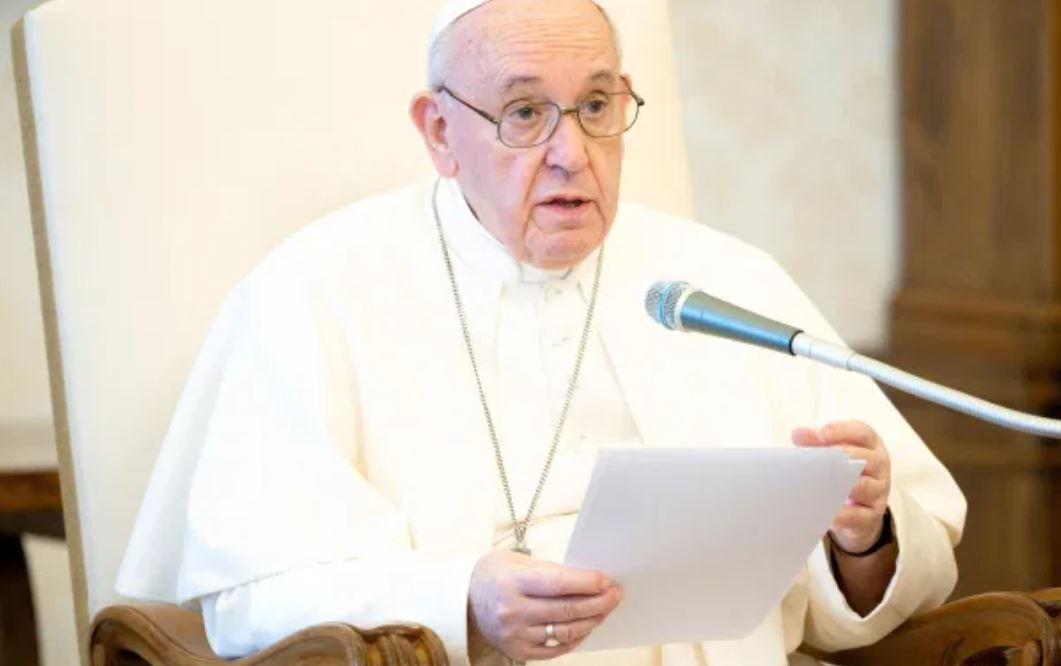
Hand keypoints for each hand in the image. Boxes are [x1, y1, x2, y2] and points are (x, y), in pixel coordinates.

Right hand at [468, 550, 622, 661]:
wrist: (464, 601)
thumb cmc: (495, 575)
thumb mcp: (517, 561)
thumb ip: (549, 571)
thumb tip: (588, 579)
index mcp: (512, 581)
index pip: (558, 583)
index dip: (587, 583)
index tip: (606, 580)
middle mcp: (512, 610)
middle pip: (567, 610)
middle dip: (598, 602)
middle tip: (615, 595)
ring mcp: (516, 634)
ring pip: (566, 631)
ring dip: (592, 620)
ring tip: (605, 609)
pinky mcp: (519, 652)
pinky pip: (556, 648)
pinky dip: (575, 638)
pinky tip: (587, 626)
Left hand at [792, 420, 890, 553]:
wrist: (862, 510)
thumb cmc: (845, 473)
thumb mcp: (835, 455)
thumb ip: (817, 442)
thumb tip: (798, 434)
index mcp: (870, 445)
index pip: (863, 433)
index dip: (842, 431)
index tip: (821, 434)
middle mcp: (879, 466)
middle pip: (864, 458)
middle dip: (841, 457)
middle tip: (819, 459)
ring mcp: (878, 491)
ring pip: (863, 486)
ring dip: (842, 486)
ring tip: (820, 486)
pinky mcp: (872, 515)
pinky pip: (859, 516)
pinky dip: (844, 515)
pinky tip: (829, 515)